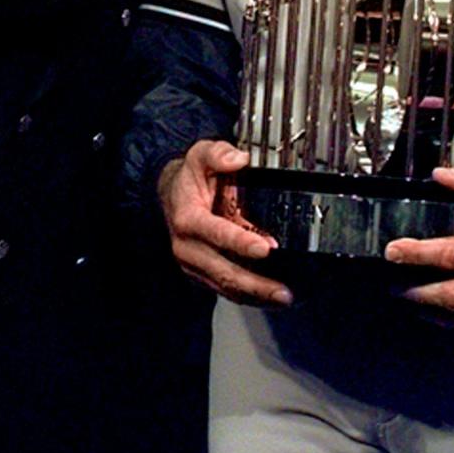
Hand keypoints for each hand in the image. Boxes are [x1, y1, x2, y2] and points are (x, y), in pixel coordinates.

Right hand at [158, 139, 293, 306]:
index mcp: (188, 218)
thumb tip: (238, 158)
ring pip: (225, 285)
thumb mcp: (201, 155)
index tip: (265, 248)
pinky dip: (248, 297)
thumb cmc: (191, 177)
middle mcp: (187, 247)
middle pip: (223, 270)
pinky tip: (269, 299)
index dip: (240, 243)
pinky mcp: (202, 274)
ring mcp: (194, 264)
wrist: (172, 195)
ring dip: (255, 295)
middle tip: (282, 290)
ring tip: (282, 298)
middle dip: (254, 283)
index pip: (215, 233)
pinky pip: (225, 289)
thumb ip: (218, 154)